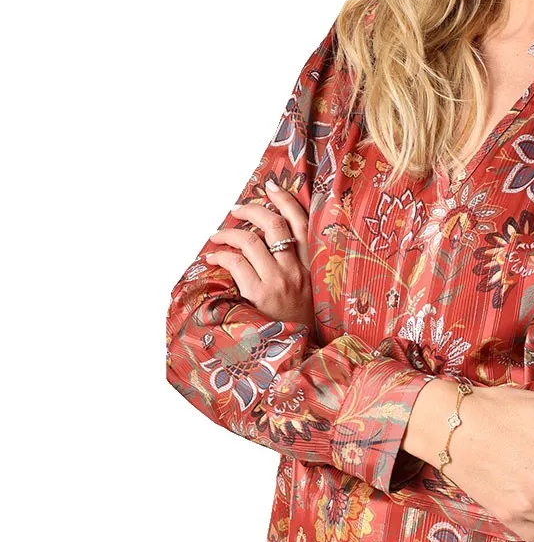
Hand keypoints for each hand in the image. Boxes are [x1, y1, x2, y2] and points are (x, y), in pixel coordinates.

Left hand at [203, 180, 314, 327]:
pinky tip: (213, 258)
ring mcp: (279, 281)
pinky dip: (220, 255)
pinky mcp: (259, 295)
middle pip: (274, 224)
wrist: (299, 354)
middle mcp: (298, 270)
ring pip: (251, 240)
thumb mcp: (310, 290)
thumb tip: (268, 242)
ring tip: (217, 235)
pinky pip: (235, 263)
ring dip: (229, 232)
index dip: (285, 200)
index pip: (302, 222)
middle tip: (236, 209)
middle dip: (252, 210)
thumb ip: (297, 266)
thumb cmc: (301, 322)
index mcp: (313, 266)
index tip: (270, 186)